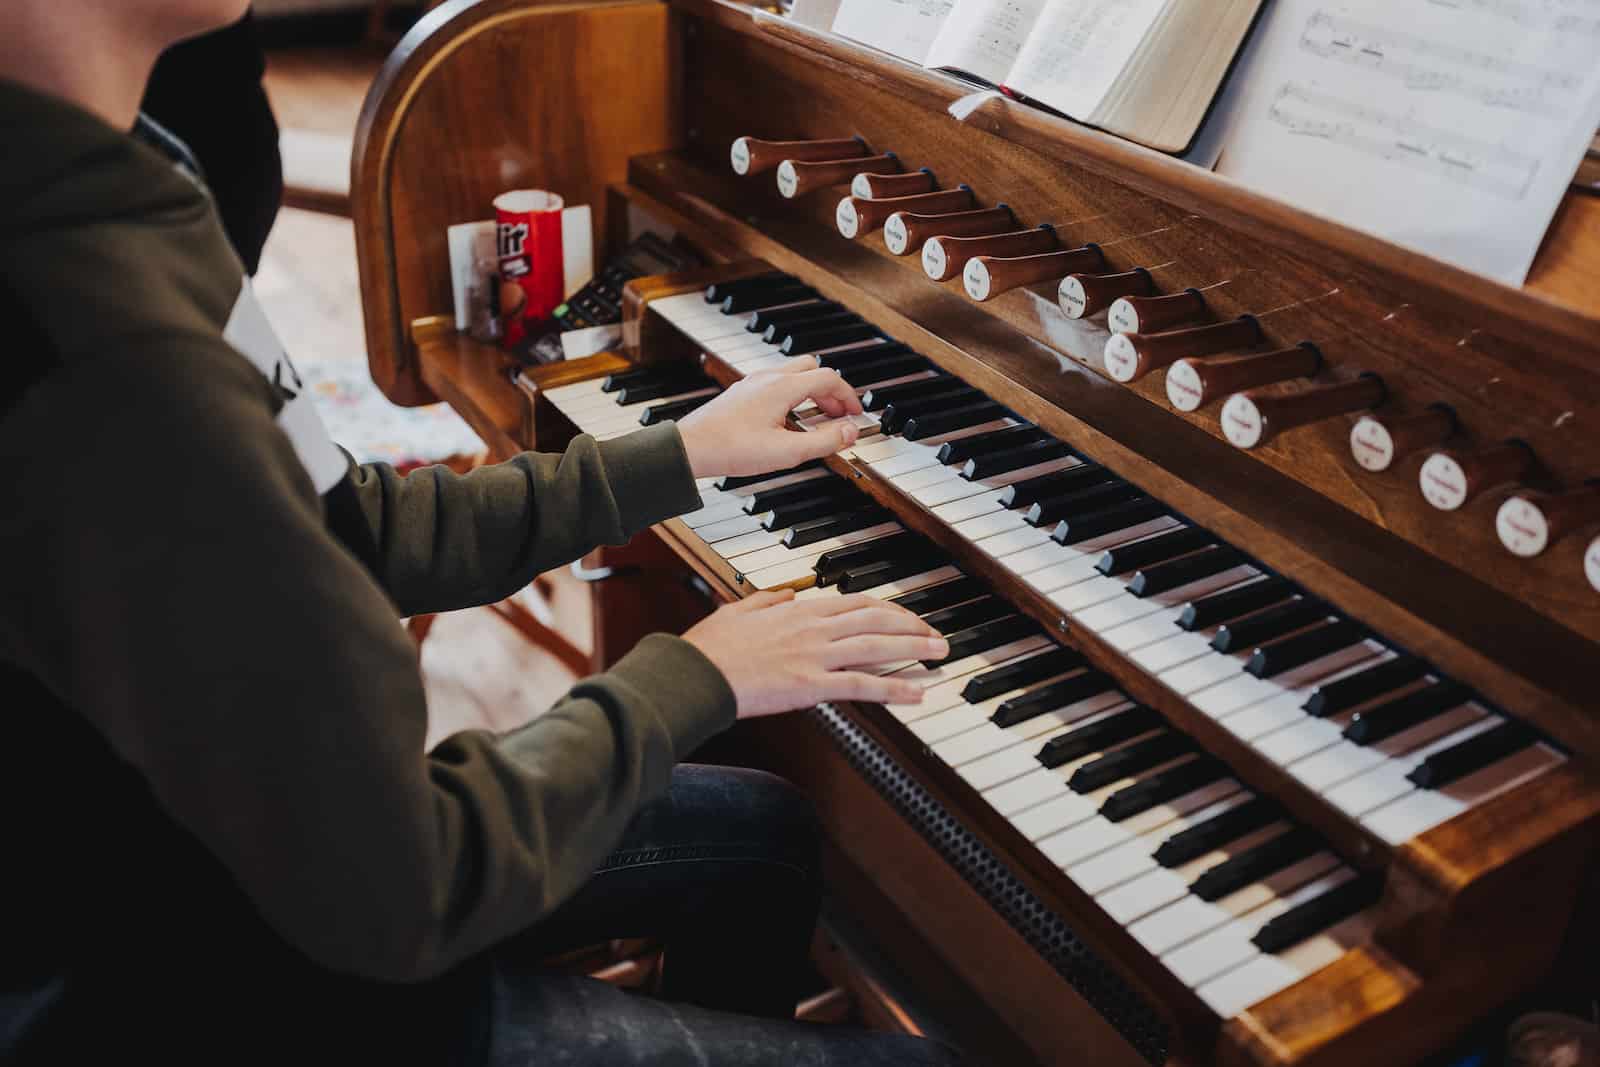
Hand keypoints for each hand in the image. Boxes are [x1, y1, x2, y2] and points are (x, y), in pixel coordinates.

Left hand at [676, 357, 865, 478]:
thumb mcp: (787, 452)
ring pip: (793, 375)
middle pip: (812, 370)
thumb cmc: (732, 448)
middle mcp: (768, 378)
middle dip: (831, 391)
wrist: (691, 448)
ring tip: (818, 419)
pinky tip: (790, 421)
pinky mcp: (742, 393)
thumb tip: (849, 431)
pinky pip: (777, 384)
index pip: (828, 378)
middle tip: (839, 415)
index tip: (856, 413)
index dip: (848, 395)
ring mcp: (752, 383)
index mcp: (783, 387)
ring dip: (812, 393)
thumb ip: (824, 441)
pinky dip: (793, 396)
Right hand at [683, 590, 948, 717]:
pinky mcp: (812, 684)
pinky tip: (916, 692)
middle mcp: (814, 628)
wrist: (697, 673)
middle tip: (936, 635)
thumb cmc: (711, 647)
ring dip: (914, 650)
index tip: (904, 616)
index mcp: (799, 611)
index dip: (886, 609)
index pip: (855, 603)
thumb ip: (765, 602)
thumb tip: (783, 596)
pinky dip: (894, 687)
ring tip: (939, 654)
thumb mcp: (738, 611)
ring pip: (877, 647)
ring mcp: (815, 655)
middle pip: (876, 621)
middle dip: (912, 627)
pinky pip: (862, 684)